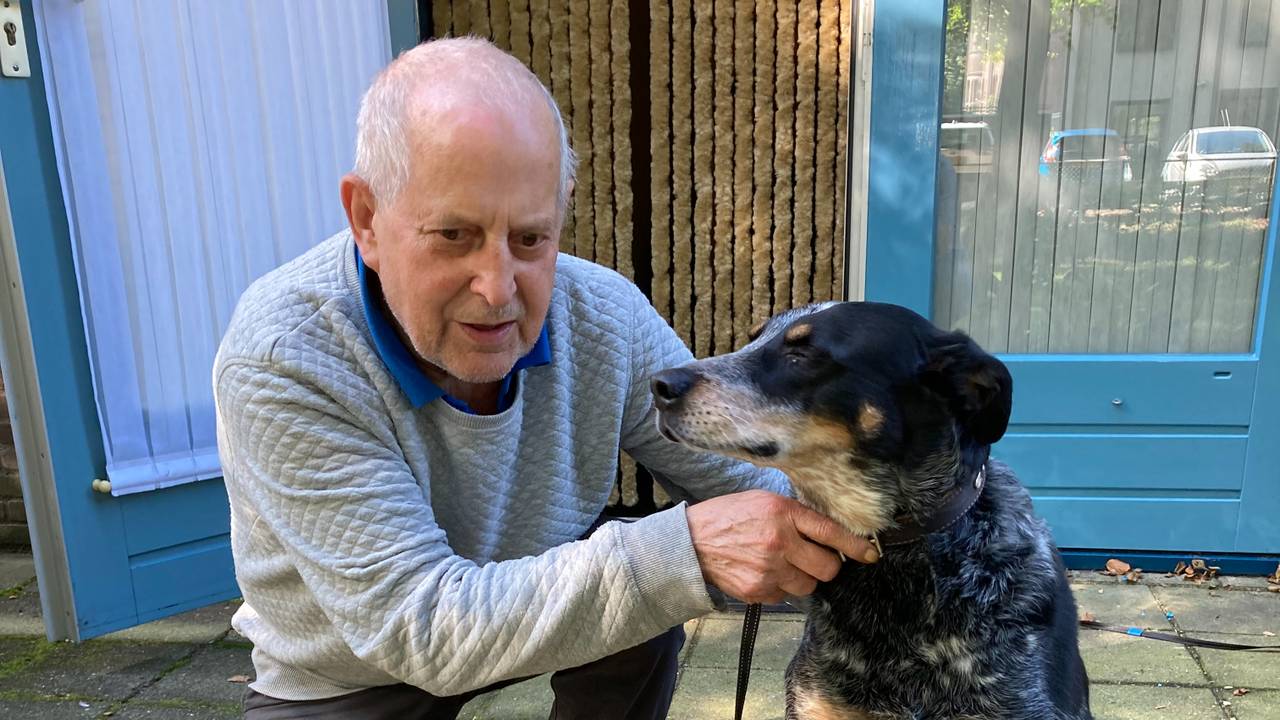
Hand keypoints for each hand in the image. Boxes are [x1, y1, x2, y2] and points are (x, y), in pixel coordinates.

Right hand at [685, 490, 879, 603]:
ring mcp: (769, 570)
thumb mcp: (764, 501)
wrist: (691, 542)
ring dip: (802, 577)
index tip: (871, 553)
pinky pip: (786, 596)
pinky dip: (780, 587)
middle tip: (812, 557)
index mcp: (783, 514)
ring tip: (781, 563)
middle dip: (826, 565)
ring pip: (809, 585)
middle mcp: (779, 542)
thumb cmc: (729, 517)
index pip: (831, 532)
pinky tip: (763, 572)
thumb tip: (829, 532)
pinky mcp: (759, 592)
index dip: (856, 545)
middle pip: (828, 568)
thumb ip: (796, 514)